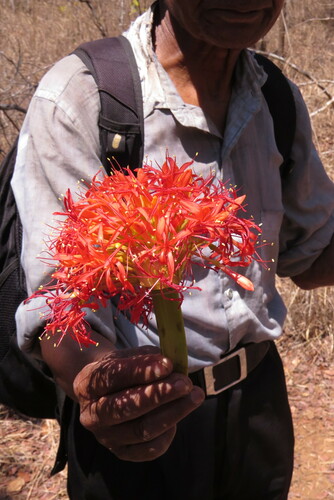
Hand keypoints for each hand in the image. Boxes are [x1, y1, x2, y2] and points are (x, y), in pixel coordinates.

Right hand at [73, 346, 204, 461]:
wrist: (107, 392)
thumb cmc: (121, 369)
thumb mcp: (127, 356)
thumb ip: (146, 359)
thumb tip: (169, 365)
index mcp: (87, 384)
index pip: (113, 377)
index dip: (141, 371)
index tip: (168, 365)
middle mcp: (91, 414)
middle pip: (125, 408)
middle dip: (159, 395)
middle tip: (185, 384)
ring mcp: (105, 437)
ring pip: (141, 430)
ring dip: (173, 413)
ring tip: (195, 396)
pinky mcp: (121, 453)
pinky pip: (149, 450)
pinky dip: (168, 433)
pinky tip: (178, 414)